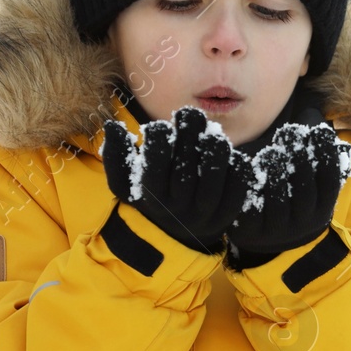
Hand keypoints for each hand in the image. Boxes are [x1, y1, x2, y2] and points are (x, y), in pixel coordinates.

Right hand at [99, 105, 249, 253]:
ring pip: (213, 180)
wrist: (178, 235)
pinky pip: (237, 189)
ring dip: (215, 150)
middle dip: (189, 136)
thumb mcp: (126, 182)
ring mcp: (204, 213)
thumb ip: (116, 155)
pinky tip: (231, 153)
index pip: (153, 167)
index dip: (158, 141)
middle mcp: (178, 207)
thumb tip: (112, 125)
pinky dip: (237, 167)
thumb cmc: (150, 197)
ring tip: (211, 132)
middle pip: (185, 171)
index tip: (161, 126)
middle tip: (190, 114)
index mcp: (152, 197)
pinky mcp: (228, 214)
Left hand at [223, 119, 350, 269]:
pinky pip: (249, 209)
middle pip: (304, 191)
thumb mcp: (310, 185)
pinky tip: (246, 166)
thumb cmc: (292, 200)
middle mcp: (302, 223)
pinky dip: (249, 186)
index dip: (325, 155)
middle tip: (290, 132)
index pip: (329, 182)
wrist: (270, 242)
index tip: (317, 130)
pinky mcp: (249, 231)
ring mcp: (276, 230)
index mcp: (321, 209)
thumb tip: (313, 112)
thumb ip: (313, 155)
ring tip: (270, 151)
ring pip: (278, 201)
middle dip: (299, 159)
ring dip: (275, 172)